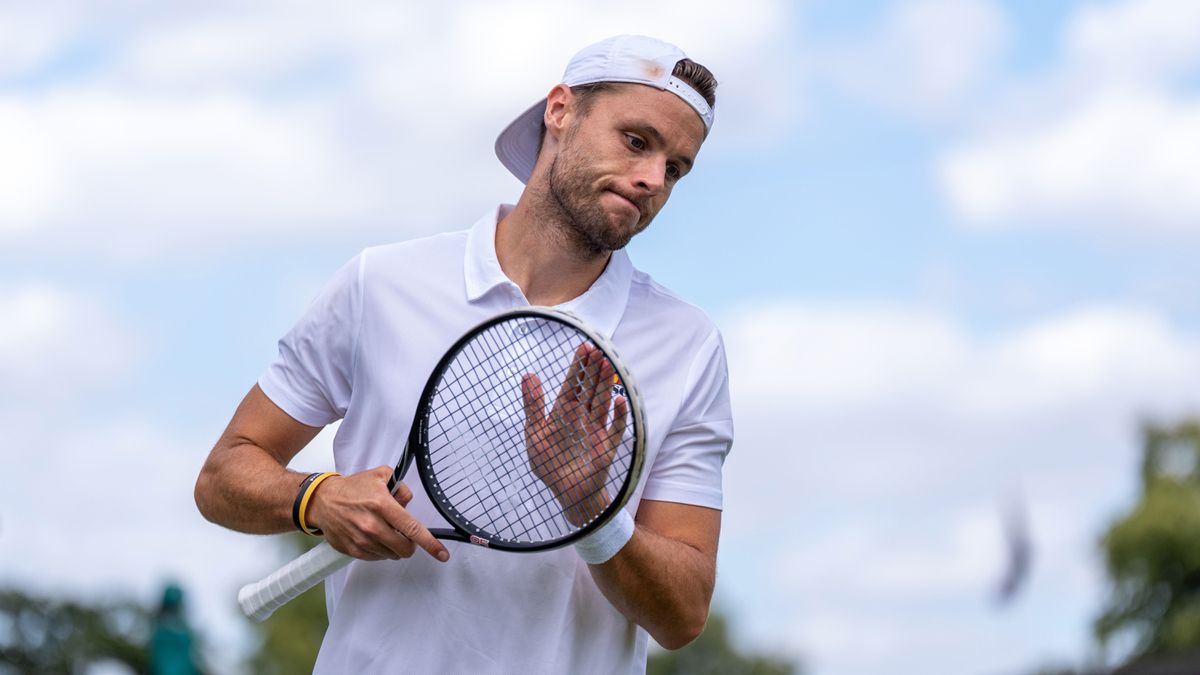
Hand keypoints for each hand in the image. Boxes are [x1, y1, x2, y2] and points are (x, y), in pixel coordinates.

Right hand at [305, 466, 448, 562]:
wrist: (322, 501)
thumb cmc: (352, 489)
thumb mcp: (380, 476)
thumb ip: (400, 486)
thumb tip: (408, 501)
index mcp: (381, 505)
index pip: (411, 528)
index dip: (430, 543)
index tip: (442, 554)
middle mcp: (372, 525)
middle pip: (404, 547)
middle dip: (410, 544)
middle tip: (404, 535)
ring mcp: (361, 540)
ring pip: (391, 554)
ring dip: (394, 547)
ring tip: (384, 531)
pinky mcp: (352, 550)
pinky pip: (376, 558)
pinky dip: (380, 550)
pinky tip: (374, 537)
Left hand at [521, 343, 627, 526]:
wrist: (566, 493)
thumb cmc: (550, 463)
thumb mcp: (534, 434)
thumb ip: (532, 405)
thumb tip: (528, 375)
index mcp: (565, 412)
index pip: (573, 384)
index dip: (578, 366)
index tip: (584, 347)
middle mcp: (583, 417)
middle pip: (590, 389)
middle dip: (593, 369)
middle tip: (597, 348)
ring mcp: (597, 430)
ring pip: (603, 402)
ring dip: (606, 385)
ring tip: (608, 365)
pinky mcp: (607, 447)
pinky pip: (616, 429)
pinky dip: (619, 415)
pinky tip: (620, 400)